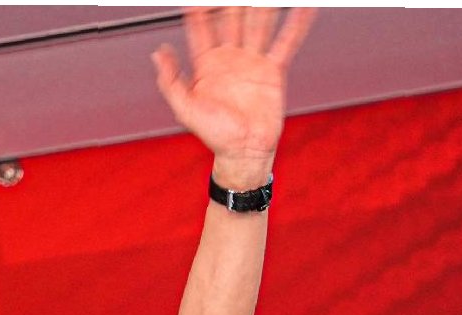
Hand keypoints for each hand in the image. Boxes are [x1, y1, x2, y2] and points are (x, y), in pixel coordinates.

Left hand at [152, 7, 314, 188]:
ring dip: (263, 5)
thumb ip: (170, 80)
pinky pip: (286, 42)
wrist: (244, 153)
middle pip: (232, 18)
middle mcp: (230, 58)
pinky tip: (303, 7)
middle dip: (233, 1)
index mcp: (207, 64)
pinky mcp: (273, 70)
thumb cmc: (215, 136)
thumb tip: (159, 53)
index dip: (200, 8)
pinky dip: (295, 24)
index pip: (201, 27)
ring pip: (258, 23)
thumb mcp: (184, 109)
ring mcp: (252, 61)